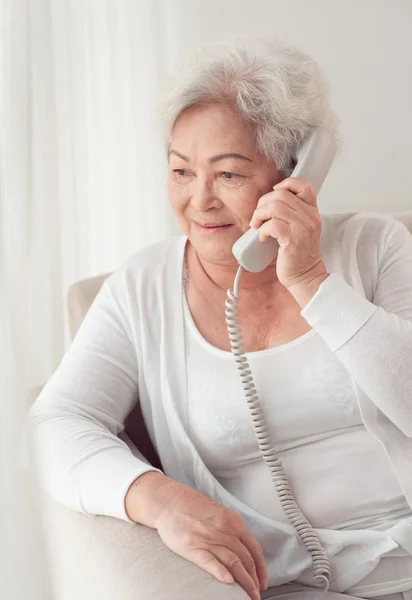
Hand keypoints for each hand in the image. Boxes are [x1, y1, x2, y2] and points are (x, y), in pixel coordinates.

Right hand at [154, 483, 266, 599]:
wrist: (169, 501)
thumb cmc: (194, 508)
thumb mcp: (220, 512)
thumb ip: (232, 529)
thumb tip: (245, 550)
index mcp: (233, 521)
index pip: (254, 548)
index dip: (261, 568)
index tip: (263, 582)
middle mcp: (224, 530)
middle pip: (246, 559)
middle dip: (254, 580)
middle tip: (257, 595)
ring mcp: (208, 539)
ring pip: (233, 563)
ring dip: (244, 582)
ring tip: (249, 596)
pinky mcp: (192, 547)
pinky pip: (210, 561)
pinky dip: (221, 572)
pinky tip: (229, 582)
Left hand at [249, 177, 327, 290]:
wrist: (305, 276)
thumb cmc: (298, 254)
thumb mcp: (300, 229)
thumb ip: (290, 213)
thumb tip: (266, 204)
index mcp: (312, 212)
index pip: (304, 186)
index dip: (285, 185)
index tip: (272, 197)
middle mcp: (310, 217)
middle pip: (281, 195)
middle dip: (263, 203)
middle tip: (258, 217)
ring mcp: (303, 228)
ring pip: (274, 207)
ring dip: (259, 215)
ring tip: (257, 226)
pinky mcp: (293, 240)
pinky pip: (272, 225)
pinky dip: (262, 229)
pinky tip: (262, 237)